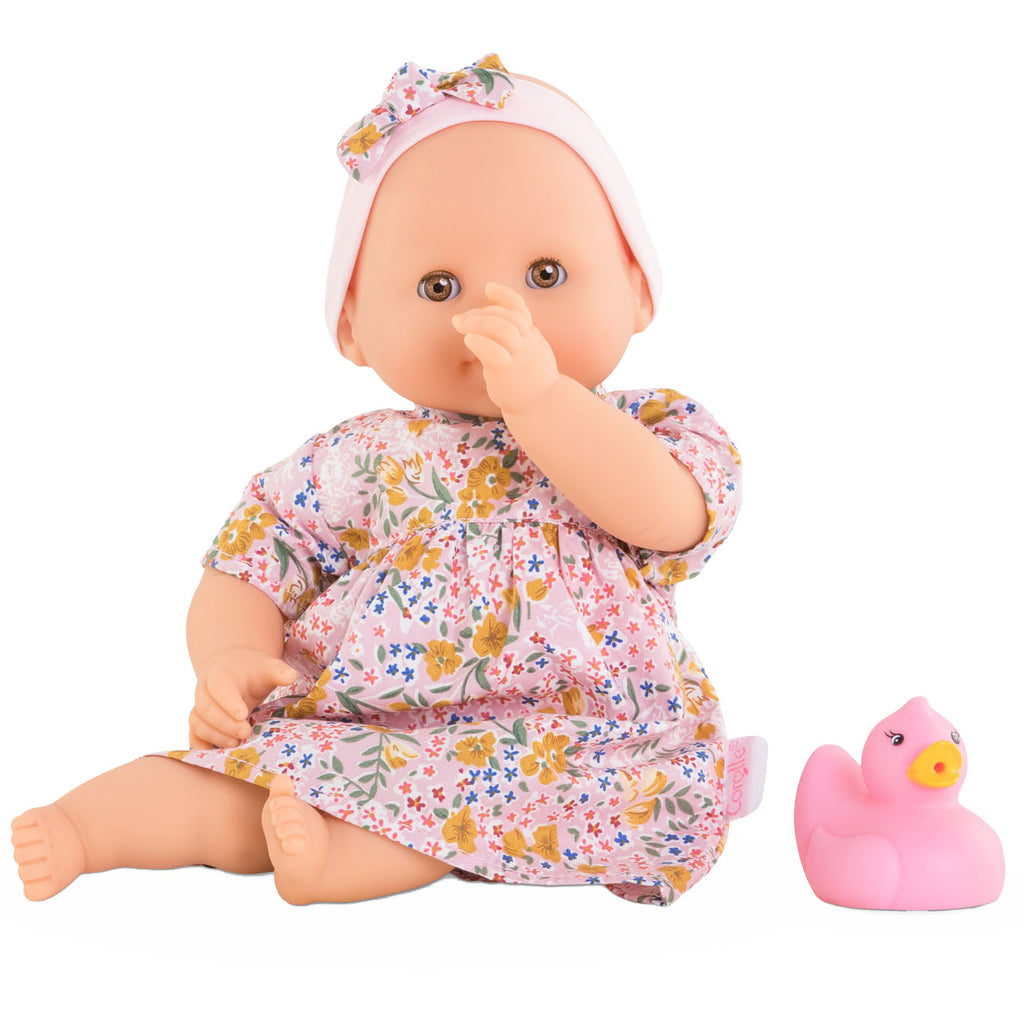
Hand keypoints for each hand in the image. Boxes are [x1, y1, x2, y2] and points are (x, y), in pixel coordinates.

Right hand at [188, 648, 297, 749]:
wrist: (234, 670)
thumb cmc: (253, 671)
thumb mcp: (267, 667)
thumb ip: (278, 671)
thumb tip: (291, 676)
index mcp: (220, 674)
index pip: (219, 687)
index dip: (228, 702)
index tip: (243, 715)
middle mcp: (204, 691)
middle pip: (206, 708)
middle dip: (225, 724)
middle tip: (245, 733)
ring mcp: (199, 707)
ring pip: (198, 723)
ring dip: (215, 736)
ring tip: (235, 744)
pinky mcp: (199, 722)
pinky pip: (194, 735)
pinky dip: (202, 746)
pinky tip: (218, 754)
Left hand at [452, 281, 559, 414]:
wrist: (542, 406)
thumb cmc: (528, 380)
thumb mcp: (529, 353)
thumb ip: (517, 338)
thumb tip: (494, 323)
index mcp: (532, 337)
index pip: (520, 309)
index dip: (504, 295)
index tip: (489, 288)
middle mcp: (527, 343)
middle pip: (509, 316)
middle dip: (482, 312)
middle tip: (460, 319)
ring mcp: (519, 358)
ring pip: (503, 329)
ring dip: (478, 322)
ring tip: (460, 325)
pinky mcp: (508, 373)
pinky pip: (494, 352)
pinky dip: (479, 342)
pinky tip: (469, 341)